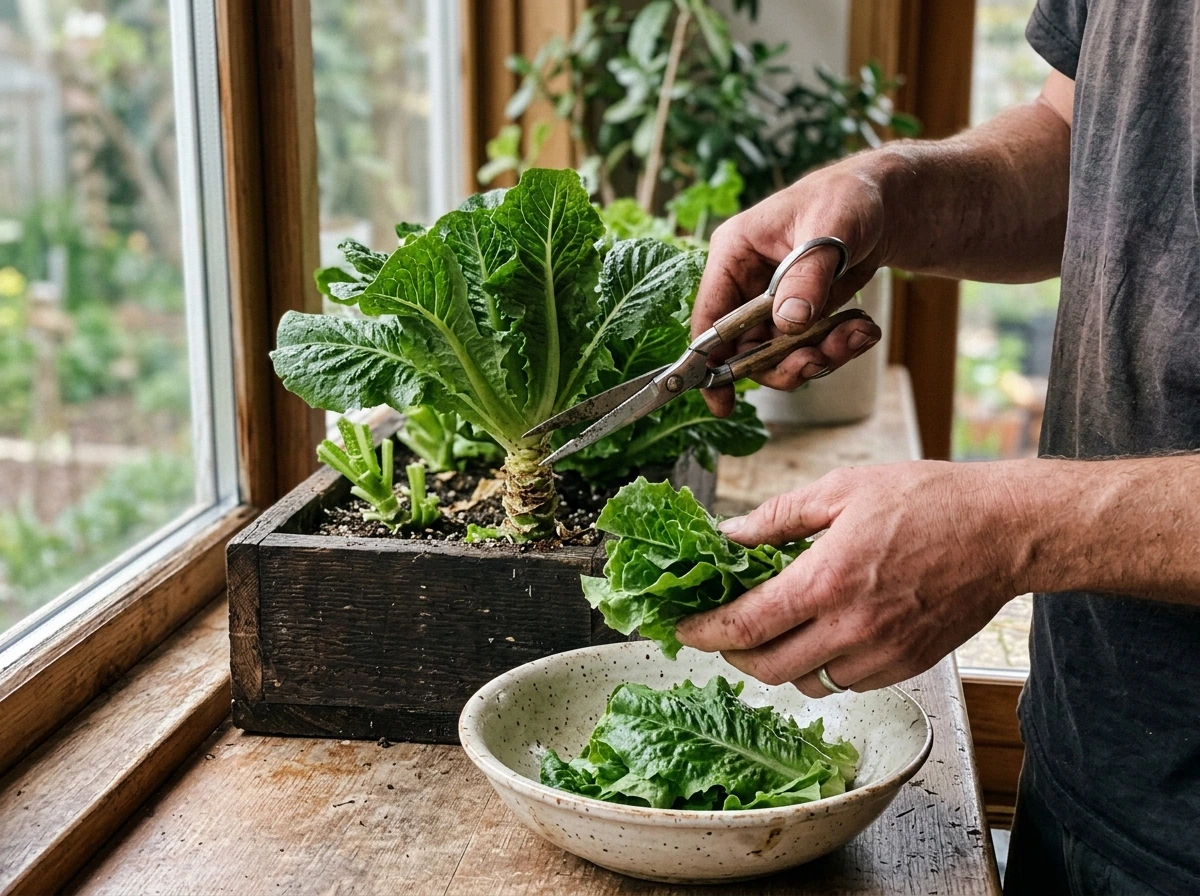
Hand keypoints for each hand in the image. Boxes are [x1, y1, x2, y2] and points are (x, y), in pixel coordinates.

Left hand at [674, 461, 1027, 696]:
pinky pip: (848, 682)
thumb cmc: (927, 501)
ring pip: (807, 682)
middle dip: (733, 655)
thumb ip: (776, 518)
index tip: (683, 630)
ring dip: (781, 664)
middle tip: (724, 633)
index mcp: (826, 580)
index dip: (703, 634)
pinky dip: (826, 667)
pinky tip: (828, 634)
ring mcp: (882, 653)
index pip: (744, 627)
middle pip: (766, 668)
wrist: (1003, 530)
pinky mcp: (907, 664)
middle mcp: (851, 627)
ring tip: (779, 630)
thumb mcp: (841, 490)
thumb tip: (728, 535)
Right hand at [693, 159, 889, 416]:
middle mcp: (746, 283)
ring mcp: (772, 303)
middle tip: (817, 361)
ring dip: (817, 357)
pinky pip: (806, 348)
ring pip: (778, 355)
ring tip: (856, 336)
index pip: (710, 314)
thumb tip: (789, 322)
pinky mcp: (799, 315)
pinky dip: (836, 349)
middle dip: (781, 362)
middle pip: (743, 347)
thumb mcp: (831, 228)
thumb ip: (807, 276)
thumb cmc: (849, 197)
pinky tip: (862, 331)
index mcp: (734, 254)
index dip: (708, 360)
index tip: (718, 400)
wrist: (885, 204)